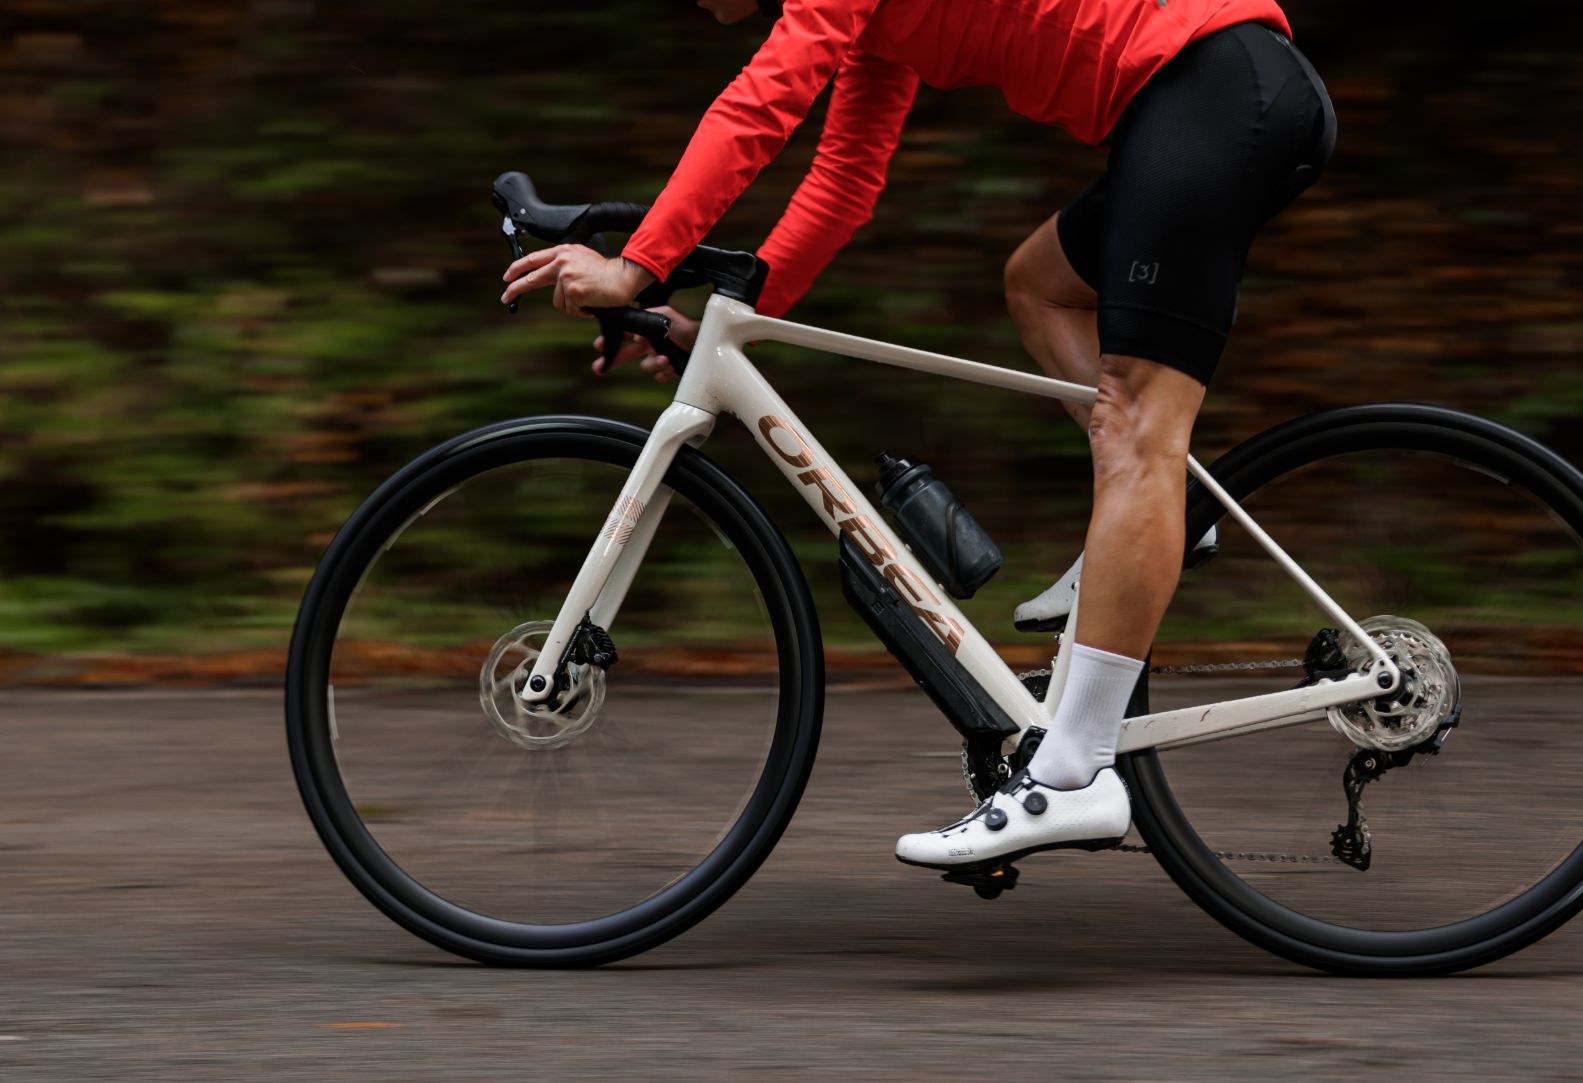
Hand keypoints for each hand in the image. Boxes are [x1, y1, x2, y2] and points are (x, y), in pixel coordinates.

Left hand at [500, 246, 653, 314]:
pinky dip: (581, 311)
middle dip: (515, 289)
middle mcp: (561, 262)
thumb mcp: (582, 259)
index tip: (508, 276)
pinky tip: (592, 303)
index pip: (533, 259)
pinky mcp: (572, 290)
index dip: (517, 268)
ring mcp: (566, 276)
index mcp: (563, 252)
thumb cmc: (607, 272)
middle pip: (531, 278)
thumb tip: (551, 278)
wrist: (623, 277)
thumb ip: (565, 264)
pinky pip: (571, 309)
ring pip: (558, 302)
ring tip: (588, 298)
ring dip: (572, 305)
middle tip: (505, 297)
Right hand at [592, 306, 698, 382]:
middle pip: (626, 354)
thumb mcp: (665, 315)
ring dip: (653, 364)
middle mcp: (650, 344)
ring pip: (645, 367)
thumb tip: (633, 332)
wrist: (706, 342)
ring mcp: (659, 357)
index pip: (624, 335)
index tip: (600, 345)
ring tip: (664, 360)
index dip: (611, 341)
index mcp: (647, 330)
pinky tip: (670, 367)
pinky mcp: (668, 369)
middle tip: (600, 366)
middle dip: (614, 359)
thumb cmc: (687, 327)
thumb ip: (647, 317)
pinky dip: (664, 373)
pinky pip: (659, 376)